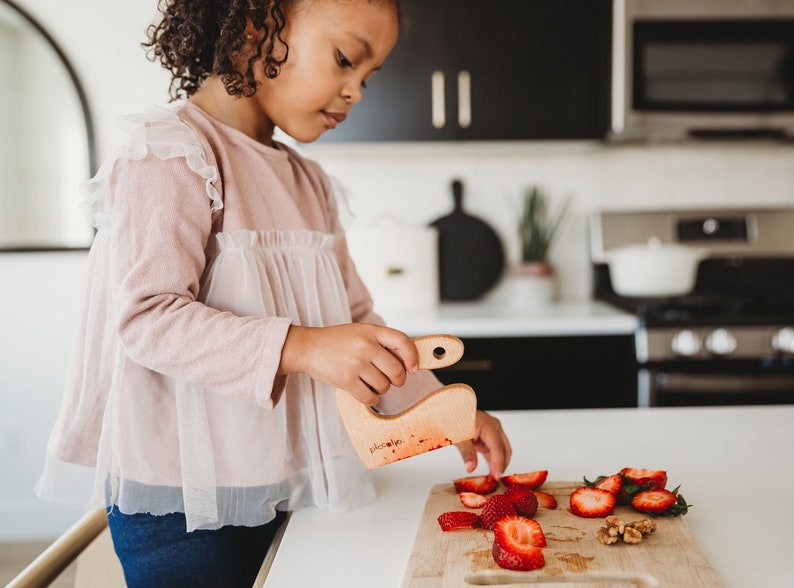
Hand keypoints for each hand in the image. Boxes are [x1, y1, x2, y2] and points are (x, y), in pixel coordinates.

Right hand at [278, 323, 418, 404]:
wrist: (308, 347)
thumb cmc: (337, 342)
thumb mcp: (361, 332)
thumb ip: (382, 343)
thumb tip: (408, 364)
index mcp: (371, 331)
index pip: (402, 341)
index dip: (412, 357)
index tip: (413, 368)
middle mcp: (365, 346)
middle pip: (396, 370)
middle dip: (398, 380)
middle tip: (391, 380)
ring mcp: (355, 363)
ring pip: (384, 386)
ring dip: (381, 389)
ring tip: (371, 382)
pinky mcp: (345, 380)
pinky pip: (370, 398)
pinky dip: (372, 399)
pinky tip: (367, 393)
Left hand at [454, 410, 511, 479]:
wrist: (448, 410)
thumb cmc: (453, 418)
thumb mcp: (458, 437)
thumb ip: (466, 452)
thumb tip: (471, 467)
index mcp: (489, 426)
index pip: (498, 448)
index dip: (499, 464)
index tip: (497, 476)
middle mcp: (494, 428)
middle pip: (505, 450)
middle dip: (502, 465)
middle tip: (496, 480)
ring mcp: (492, 432)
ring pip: (501, 451)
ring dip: (498, 464)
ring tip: (493, 478)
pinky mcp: (486, 437)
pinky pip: (493, 451)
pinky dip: (493, 461)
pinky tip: (490, 471)